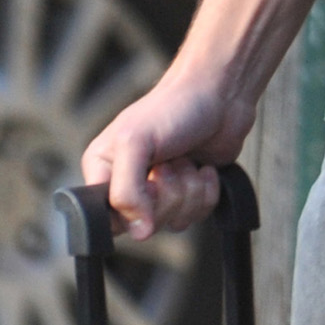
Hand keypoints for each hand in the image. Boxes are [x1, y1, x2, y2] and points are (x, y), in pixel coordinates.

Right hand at [82, 69, 254, 240]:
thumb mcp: (135, 142)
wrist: (221, 92)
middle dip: (167, 193)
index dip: (131, 210)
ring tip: (186, 159)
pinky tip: (204, 166)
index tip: (149, 184)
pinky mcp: (190, 191)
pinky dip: (207, 190)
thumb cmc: (175, 106)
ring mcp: (161, 189)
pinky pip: (197, 214)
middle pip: (143, 226)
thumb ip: (125, 190)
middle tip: (170, 162)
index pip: (105, 220)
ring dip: (189, 189)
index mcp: (103, 170)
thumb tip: (138, 231)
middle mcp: (128, 183)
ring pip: (173, 222)